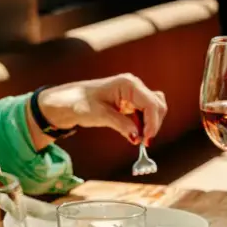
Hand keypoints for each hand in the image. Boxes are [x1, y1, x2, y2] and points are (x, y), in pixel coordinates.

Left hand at [36, 74, 167, 144]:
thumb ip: (121, 125)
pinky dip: (144, 125)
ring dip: (150, 125)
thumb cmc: (81, 104)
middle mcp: (134, 86)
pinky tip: (136, 134)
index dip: (152, 123)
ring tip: (138, 139)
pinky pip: (145, 113)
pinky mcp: (132, 102)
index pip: (151, 103)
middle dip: (153, 124)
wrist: (69, 102)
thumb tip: (138, 137)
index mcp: (128, 84)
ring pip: (154, 110)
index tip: (146, 140)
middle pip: (157, 106)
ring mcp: (134, 94)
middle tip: (144, 142)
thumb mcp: (100, 115)